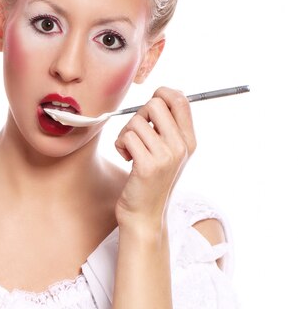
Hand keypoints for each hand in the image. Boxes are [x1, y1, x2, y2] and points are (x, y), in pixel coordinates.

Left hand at [114, 87, 195, 235]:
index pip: (181, 100)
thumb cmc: (151, 179)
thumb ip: (169, 126)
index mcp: (189, 140)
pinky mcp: (148, 166)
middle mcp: (181, 147)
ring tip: (130, 149)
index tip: (149, 110)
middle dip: (139, 114)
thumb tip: (162, 94)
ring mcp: (166, 156)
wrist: (144, 214)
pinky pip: (127, 137)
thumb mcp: (169, 152)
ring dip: (125, 133)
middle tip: (137, 133)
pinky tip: (126, 158)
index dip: (161, 94)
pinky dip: (120, 145)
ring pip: (136, 121)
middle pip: (155, 104)